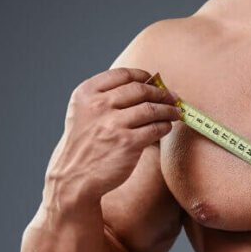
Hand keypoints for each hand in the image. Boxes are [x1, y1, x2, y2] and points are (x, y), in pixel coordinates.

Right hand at [46, 67, 181, 200]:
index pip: (122, 74)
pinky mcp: (128, 143)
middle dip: (161, 92)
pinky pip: (155, 129)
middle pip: (140, 90)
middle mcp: (98, 105)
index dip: (143, 75)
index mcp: (86, 93)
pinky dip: (165, 126)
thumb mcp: (83, 112)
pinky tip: (167, 127)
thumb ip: (104, 97)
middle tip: (172, 97)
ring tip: (176, 112)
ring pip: (151, 109)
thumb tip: (143, 86)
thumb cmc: (84, 144)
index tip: (154, 79)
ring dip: (168, 109)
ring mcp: (113, 124)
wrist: (74, 176)